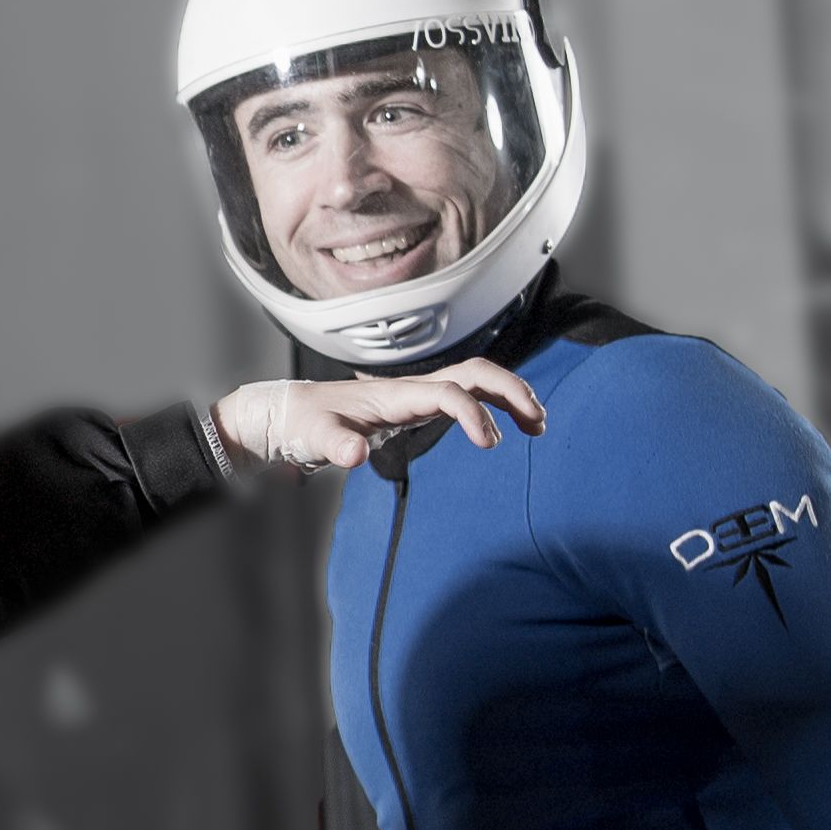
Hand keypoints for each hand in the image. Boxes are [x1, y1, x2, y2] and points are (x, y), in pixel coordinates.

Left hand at [212, 359, 546, 474]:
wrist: (293, 412)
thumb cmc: (304, 422)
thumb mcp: (313, 437)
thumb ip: (334, 446)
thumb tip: (352, 456)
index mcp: (395, 395)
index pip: (447, 392)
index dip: (473, 412)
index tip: (491, 443)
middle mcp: (412, 388)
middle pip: (474, 373)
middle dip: (510, 391)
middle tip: (537, 421)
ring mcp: (418, 394)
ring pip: (475, 380)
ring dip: (509, 395)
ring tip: (537, 424)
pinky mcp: (419, 406)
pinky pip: (465, 395)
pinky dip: (493, 404)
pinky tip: (508, 425)